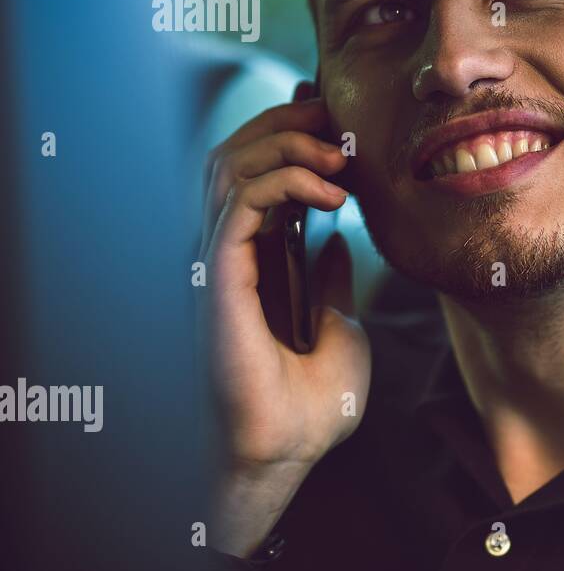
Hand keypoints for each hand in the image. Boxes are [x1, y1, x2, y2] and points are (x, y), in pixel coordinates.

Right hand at [198, 84, 370, 555]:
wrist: (291, 449)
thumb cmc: (310, 403)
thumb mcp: (339, 326)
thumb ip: (331, 282)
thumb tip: (336, 244)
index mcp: (254, 261)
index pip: (254, 173)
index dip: (290, 137)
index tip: (339, 127)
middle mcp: (227, 254)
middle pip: (233, 155)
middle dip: (285, 124)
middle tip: (336, 121)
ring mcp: (217, 263)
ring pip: (228, 166)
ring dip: (287, 145)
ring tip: (340, 157)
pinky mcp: (217, 277)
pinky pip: (238, 203)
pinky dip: (285, 181)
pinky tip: (330, 193)